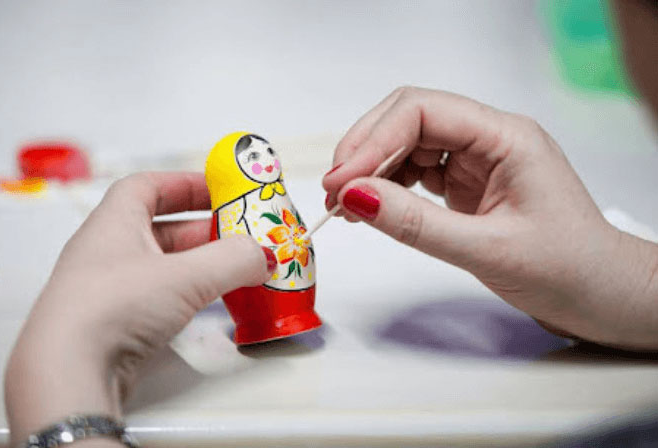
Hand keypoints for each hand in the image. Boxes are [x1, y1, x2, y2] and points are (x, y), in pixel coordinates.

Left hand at [5, 172, 274, 445]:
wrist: (68, 370)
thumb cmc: (112, 307)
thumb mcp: (184, 276)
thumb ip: (231, 260)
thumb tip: (262, 254)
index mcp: (114, 222)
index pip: (148, 186)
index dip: (185, 184)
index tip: (219, 190)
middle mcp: (107, 251)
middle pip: (160, 227)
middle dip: (203, 230)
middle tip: (240, 236)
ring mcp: (109, 289)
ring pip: (161, 265)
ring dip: (198, 265)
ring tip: (235, 271)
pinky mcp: (114, 324)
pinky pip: (157, 298)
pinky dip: (186, 295)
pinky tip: (208, 305)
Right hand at [323, 87, 657, 349]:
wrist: (600, 295)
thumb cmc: (566, 269)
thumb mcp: (485, 249)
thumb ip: (415, 223)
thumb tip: (353, 197)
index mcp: (507, 137)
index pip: (423, 112)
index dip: (373, 141)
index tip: (340, 181)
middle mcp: (490, 137)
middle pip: (409, 118)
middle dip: (365, 150)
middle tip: (333, 192)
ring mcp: (478, 159)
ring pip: (408, 143)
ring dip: (371, 169)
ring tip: (345, 206)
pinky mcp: (468, 181)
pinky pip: (416, 170)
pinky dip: (387, 187)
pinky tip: (372, 208)